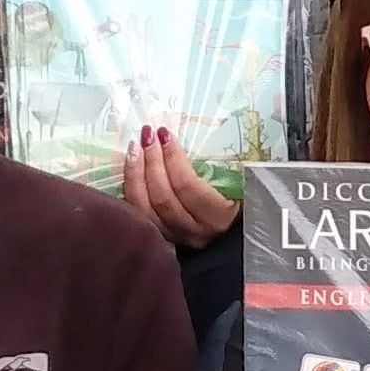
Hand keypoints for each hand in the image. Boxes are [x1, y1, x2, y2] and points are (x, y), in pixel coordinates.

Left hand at [119, 125, 241, 246]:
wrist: (233, 223)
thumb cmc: (238, 194)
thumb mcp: (237, 178)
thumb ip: (221, 163)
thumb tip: (185, 138)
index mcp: (217, 217)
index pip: (188, 187)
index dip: (173, 158)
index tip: (165, 134)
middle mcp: (195, 232)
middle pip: (163, 197)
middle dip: (152, 161)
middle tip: (148, 134)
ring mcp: (175, 237)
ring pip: (145, 208)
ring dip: (136, 174)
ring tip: (135, 146)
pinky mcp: (160, 236)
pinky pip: (137, 213)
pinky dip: (131, 188)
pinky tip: (131, 167)